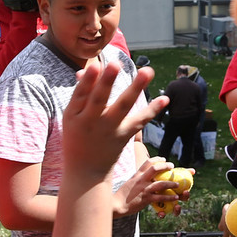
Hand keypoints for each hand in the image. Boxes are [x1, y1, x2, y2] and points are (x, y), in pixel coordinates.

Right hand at [63, 64, 167, 179]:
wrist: (85, 172)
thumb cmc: (77, 137)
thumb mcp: (72, 116)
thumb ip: (82, 93)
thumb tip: (89, 69)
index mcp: (73, 114)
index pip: (80, 94)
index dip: (88, 80)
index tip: (96, 66)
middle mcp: (91, 121)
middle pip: (99, 99)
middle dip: (106, 82)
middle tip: (115, 65)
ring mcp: (108, 129)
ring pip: (122, 107)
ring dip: (135, 88)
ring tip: (147, 71)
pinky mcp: (123, 136)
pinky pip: (139, 121)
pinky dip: (152, 110)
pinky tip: (165, 99)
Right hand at [114, 157, 178, 215]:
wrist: (116, 205)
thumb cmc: (122, 195)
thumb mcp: (130, 183)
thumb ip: (138, 179)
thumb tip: (144, 178)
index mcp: (137, 175)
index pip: (148, 162)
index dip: (157, 159)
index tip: (164, 159)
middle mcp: (141, 180)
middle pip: (156, 168)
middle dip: (166, 166)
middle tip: (172, 167)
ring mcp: (144, 189)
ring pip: (161, 183)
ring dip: (171, 183)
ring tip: (177, 184)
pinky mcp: (146, 198)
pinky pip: (161, 197)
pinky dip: (170, 197)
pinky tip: (175, 197)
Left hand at [219, 203, 236, 236]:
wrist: (236, 218)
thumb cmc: (231, 212)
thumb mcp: (227, 208)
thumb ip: (226, 208)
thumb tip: (227, 205)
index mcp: (222, 224)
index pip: (220, 227)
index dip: (223, 227)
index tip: (226, 225)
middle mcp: (226, 231)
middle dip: (229, 236)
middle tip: (233, 233)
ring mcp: (233, 235)